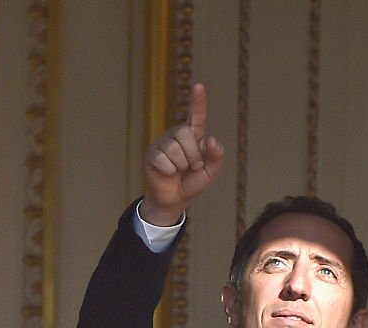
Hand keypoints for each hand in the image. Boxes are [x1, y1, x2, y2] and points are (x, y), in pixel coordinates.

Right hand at [142, 83, 224, 224]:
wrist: (175, 200)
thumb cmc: (192, 182)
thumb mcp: (210, 171)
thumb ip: (216, 155)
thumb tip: (211, 139)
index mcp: (193, 137)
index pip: (196, 116)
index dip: (198, 102)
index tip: (199, 86)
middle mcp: (176, 136)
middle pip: (185, 133)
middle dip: (193, 155)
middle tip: (193, 167)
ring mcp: (162, 144)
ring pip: (174, 148)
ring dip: (181, 165)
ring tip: (179, 171)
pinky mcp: (152, 155)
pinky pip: (163, 160)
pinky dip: (169, 171)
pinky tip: (168, 173)